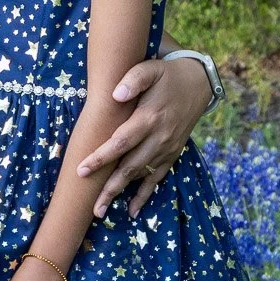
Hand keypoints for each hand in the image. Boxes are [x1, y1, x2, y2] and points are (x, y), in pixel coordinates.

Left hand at [75, 57, 212, 216]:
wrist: (198, 83)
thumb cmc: (166, 75)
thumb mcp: (150, 69)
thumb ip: (133, 79)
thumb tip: (115, 95)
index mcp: (149, 118)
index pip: (121, 142)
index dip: (101, 157)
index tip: (81, 170)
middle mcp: (158, 137)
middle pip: (129, 167)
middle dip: (109, 187)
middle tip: (91, 207)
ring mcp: (166, 148)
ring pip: (140, 176)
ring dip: (121, 193)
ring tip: (101, 211)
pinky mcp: (172, 153)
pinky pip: (157, 177)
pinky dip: (145, 194)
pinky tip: (132, 210)